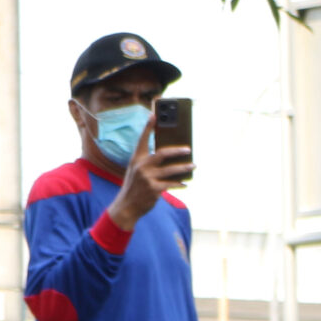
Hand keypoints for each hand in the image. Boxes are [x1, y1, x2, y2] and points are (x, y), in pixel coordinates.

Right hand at [108, 116, 192, 230]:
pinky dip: (179, 183)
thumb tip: (172, 157)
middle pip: (162, 153)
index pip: (142, 139)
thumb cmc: (135, 186)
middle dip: (177, 150)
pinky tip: (185, 183)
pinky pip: (171, 184)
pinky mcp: (154, 189)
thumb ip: (149, 162)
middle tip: (188, 148)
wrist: (126, 206)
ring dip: (184, 167)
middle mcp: (141, 166)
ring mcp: (147, 178)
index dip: (148, 127)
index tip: (154, 114)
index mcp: (136, 158)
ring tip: (193, 165)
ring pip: (171, 170)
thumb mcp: (137, 171)